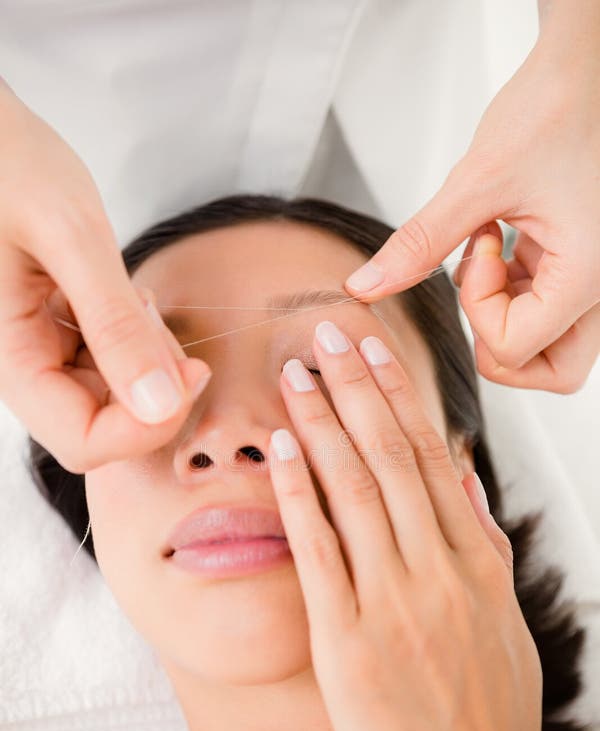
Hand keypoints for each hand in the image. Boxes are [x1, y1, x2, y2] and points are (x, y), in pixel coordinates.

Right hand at [0, 81, 209, 472]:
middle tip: (169, 327)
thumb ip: (115, 322)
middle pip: (103, 428)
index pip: (82, 442)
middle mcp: (24, 366)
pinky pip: (110, 364)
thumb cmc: (10, 163)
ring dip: (149, 365)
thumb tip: (159, 403)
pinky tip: (130, 297)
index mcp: (9, 356)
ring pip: (113, 399)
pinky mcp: (60, 333)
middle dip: (154, 394)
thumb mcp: (70, 235)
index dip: (143, 429)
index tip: (191, 377)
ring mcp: (42, 352)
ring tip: (139, 297)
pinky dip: (138, 341)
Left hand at [267, 321, 580, 730]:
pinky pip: (320, 553)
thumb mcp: (505, 627)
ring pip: (356, 490)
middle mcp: (441, 573)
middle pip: (393, 457)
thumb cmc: (490, 727)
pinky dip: (299, 495)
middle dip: (357, 385)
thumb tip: (458, 478)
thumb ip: (484, 548)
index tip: (373, 348)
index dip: (397, 395)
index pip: (432, 457)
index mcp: (480, 565)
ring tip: (295, 370)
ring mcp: (396, 607)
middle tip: (328, 329)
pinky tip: (279, 450)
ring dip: (322, 423)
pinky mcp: (350, 648)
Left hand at [343, 39, 599, 392]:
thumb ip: (419, 242)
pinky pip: (548, 313)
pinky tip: (500, 245)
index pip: (516, 348)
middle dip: (501, 346)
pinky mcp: (579, 268)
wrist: (581, 70)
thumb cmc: (551, 110)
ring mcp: (593, 281)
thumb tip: (365, 288)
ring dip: (509, 321)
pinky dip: (515, 295)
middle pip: (554, 372)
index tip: (475, 250)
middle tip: (480, 290)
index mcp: (586, 273)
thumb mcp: (475, 181)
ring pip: (554, 350)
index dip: (478, 309)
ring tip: (493, 257)